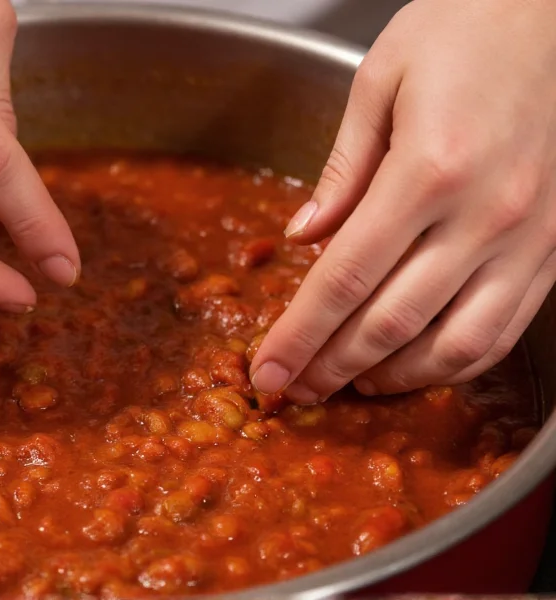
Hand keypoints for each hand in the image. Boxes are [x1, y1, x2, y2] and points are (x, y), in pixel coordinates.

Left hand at [250, 0, 555, 402]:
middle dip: (331, 366)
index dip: (299, 336)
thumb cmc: (466, 30)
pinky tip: (415, 368)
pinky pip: (503, 330)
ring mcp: (530, 239)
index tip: (267, 371)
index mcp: (430, 169)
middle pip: (390, 323)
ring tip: (347, 386)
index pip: (344, 279)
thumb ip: (342, 170)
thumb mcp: (380, 80)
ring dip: (392, 378)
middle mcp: (486, 215)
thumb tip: (302, 237)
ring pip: (453, 345)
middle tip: (295, 389)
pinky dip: (453, 363)